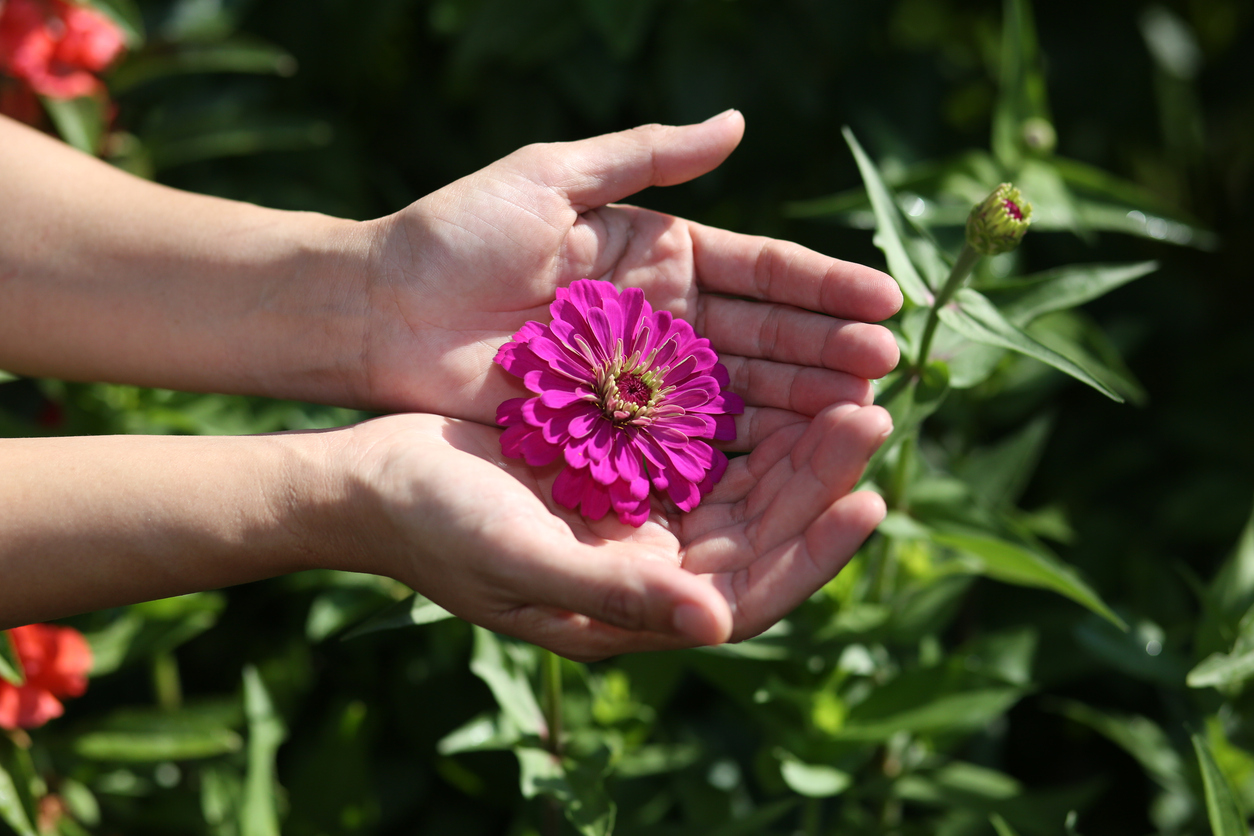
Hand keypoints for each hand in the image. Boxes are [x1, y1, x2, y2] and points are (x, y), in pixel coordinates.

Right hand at [340, 404, 890, 660]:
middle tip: (870, 410)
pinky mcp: (625, 463)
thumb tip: (715, 625)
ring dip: (793, 439)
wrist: (373, 479)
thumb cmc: (435, 528)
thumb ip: (616, 596)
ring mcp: (642, 514)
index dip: (815, 550)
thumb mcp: (523, 562)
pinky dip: (742, 410)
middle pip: (763, 530)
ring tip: (846, 383)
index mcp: (636, 607)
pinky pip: (704, 441)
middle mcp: (653, 567)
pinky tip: (777, 370)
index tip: (870, 494)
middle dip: (819, 476)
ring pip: (744, 482)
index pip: (752, 592)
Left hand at [356, 112, 900, 449]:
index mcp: (661, 253)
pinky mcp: (609, 429)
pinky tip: (787, 460)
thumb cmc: (458, 234)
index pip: (761, 272)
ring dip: (798, 405)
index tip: (883, 302)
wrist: (382, 310)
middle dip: (826, 353)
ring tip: (860, 415)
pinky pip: (684, 441)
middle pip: (764, 338)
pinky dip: (736, 450)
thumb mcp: (551, 176)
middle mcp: (664, 318)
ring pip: (736, 393)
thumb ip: (646, 156)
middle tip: (888, 370)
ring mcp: (640, 378)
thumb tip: (737, 123)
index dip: (822, 288)